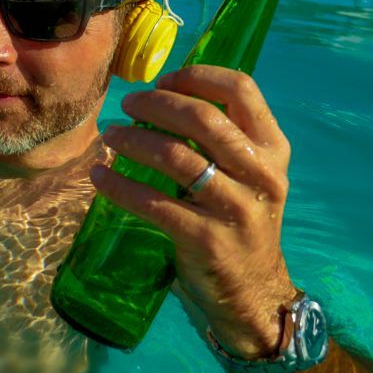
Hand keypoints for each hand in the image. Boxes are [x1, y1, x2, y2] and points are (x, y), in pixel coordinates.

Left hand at [93, 65, 298, 358]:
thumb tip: (161, 97)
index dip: (196, 77)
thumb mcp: (248, 175)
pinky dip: (119, 186)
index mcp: (272, 149)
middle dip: (156, 105)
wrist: (254, 295)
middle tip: (127, 105)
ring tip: (110, 137)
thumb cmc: (239, 222)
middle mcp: (261, 174)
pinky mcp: (207, 240)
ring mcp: (236, 208)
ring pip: (175, 157)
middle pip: (203, 118)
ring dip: (132, 140)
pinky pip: (154, 203)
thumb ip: (222, 139)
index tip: (162, 82)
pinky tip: (100, 177)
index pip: (242, 89)